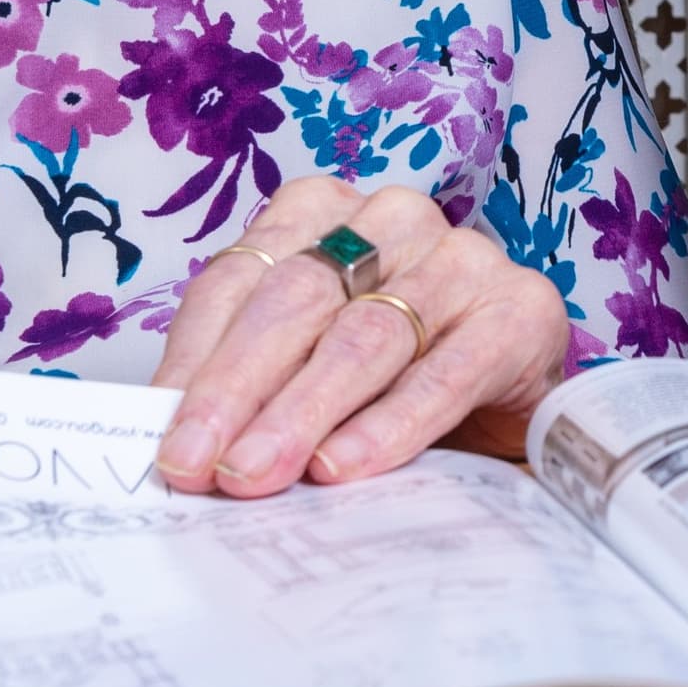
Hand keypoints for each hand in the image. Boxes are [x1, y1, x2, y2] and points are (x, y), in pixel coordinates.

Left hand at [150, 181, 571, 495]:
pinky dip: (389, 424)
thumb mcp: (309, 374)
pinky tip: (345, 466)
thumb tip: (172, 440)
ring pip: (365, 335)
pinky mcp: (521, 309)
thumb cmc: (394, 385)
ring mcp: (462, 257)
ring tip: (258, 474)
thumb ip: (248, 388)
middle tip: (200, 466)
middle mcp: (392, 219)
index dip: (196, 362)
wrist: (517, 409)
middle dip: (239, 390)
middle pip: (296, 301)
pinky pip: (446, 372)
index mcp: (322, 213)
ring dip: (303, 412)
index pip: (238, 281)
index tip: (166, 441)